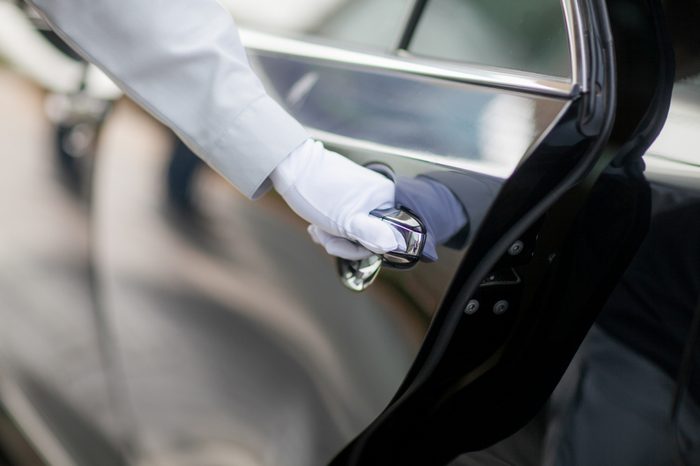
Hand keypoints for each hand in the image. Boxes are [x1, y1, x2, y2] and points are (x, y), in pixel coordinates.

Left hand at [270, 139, 403, 259]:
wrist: (292, 166)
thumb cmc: (320, 191)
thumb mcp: (347, 220)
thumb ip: (372, 235)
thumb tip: (395, 244)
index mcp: (386, 198)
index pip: (385, 238)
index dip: (360, 248)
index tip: (339, 245)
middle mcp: (378, 196)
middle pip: (368, 236)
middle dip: (343, 242)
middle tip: (324, 236)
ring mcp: (362, 197)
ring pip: (354, 231)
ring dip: (333, 236)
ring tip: (317, 229)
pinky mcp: (348, 197)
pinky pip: (345, 222)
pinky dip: (330, 228)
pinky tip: (316, 227)